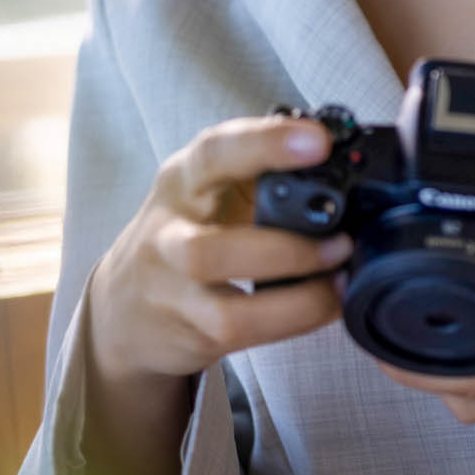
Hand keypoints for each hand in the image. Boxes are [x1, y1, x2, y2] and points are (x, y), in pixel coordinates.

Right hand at [87, 115, 352, 398]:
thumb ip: (262, 174)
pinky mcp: (192, 333)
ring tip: (340, 275)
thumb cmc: (188, 229)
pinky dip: (296, 319)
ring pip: (227, 310)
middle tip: (342, 239)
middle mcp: (168, 236)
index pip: (215, 153)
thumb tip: (347, 167)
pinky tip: (328, 302)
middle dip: (285, 251)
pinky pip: (246, 333)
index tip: (318, 141)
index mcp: (182, 182)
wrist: (127, 303)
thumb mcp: (210, 189)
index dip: (267, 144)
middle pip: (208, 251)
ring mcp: (175, 293)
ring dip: (297, 298)